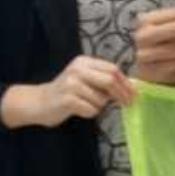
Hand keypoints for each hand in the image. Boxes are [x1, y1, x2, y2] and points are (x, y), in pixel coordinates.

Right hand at [0, 56, 132, 128]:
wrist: (40, 102)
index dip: (126, 82)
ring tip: (87, 105)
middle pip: (110, 80)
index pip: (113, 69)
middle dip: (122, 94)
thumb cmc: (68, 92)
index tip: (134, 94)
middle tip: (127, 104)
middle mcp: (77, 69)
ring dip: (100, 106)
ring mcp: (71, 83)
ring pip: (101, 99)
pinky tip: (79, 110)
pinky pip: (91, 109)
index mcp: (84, 62)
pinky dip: (90, 113)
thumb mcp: (86, 80)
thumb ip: (105, 80)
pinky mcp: (67, 99)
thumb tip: (133, 87)